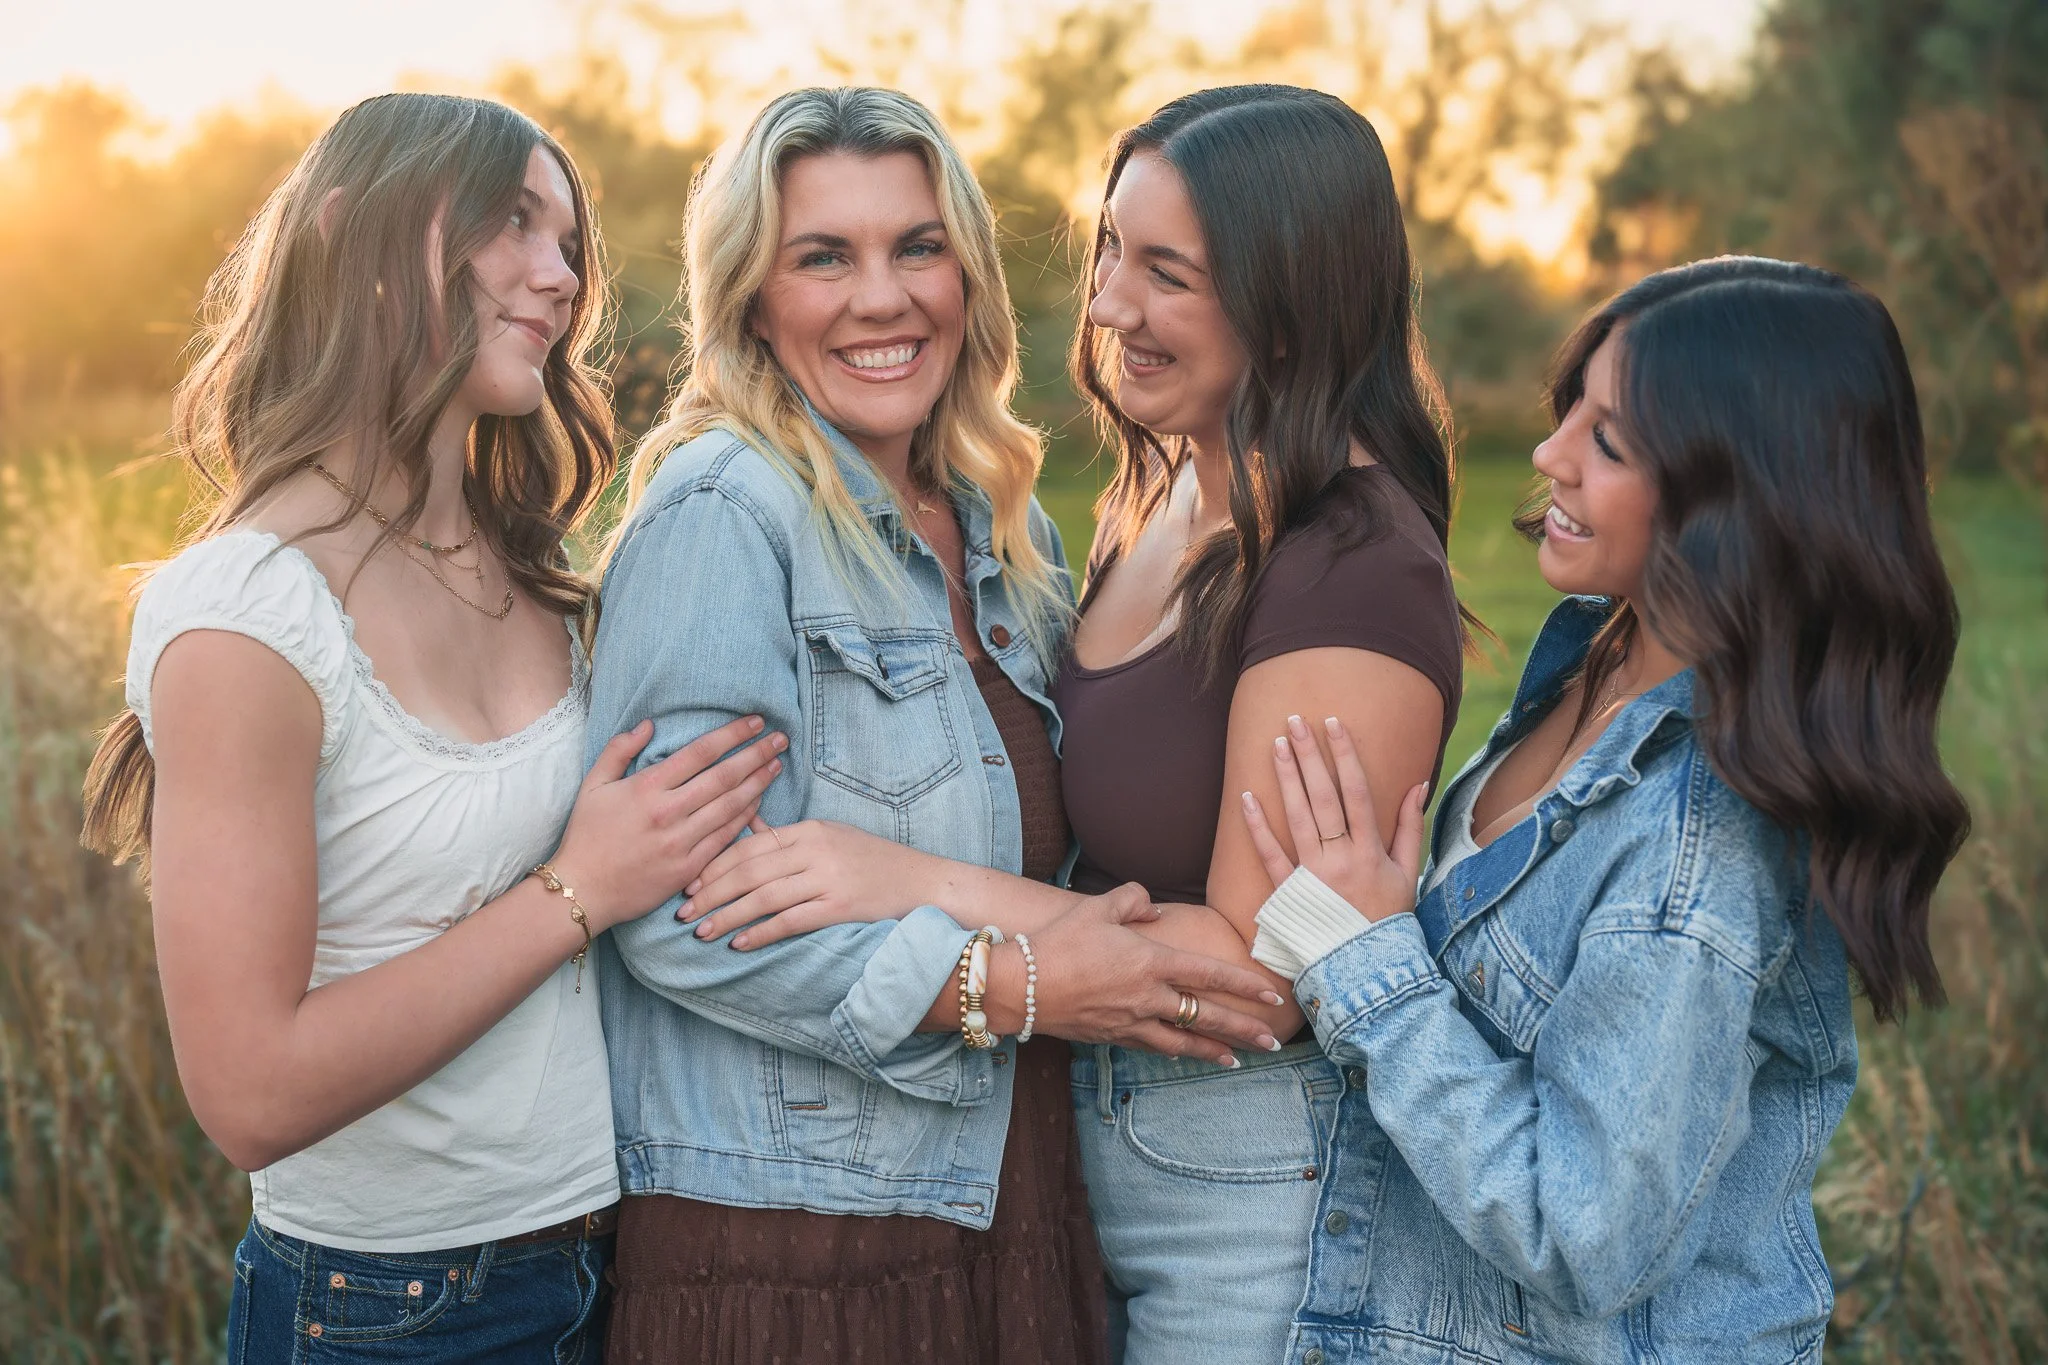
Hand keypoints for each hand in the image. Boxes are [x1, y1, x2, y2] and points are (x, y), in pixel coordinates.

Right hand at [550, 716, 786, 930]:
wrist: (583, 889)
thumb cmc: (586, 835)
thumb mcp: (593, 785)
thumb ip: (619, 750)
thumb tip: (649, 725)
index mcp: (647, 788)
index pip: (700, 752)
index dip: (732, 734)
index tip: (755, 721)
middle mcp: (669, 812)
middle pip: (724, 776)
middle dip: (757, 754)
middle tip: (781, 739)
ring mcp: (681, 842)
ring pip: (731, 806)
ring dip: (759, 783)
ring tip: (777, 765)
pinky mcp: (689, 868)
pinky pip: (725, 838)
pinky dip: (746, 819)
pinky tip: (760, 803)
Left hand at [677, 818, 929, 948]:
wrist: (924, 883)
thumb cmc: (875, 862)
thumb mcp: (832, 838)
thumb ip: (789, 837)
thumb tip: (747, 828)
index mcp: (810, 830)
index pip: (749, 845)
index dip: (714, 865)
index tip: (689, 883)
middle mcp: (815, 850)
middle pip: (748, 870)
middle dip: (710, 891)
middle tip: (682, 911)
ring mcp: (828, 878)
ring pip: (763, 896)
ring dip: (727, 915)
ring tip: (701, 931)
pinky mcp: (840, 906)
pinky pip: (790, 920)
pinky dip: (761, 932)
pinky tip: (739, 943)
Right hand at [1027, 883, 1287, 1065]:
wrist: (1021, 986)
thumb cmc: (1060, 941)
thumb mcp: (1097, 907)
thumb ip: (1133, 900)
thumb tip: (1155, 909)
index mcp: (1150, 962)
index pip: (1210, 974)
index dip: (1244, 985)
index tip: (1271, 994)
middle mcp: (1148, 997)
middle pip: (1207, 1016)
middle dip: (1244, 1029)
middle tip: (1273, 1039)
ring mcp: (1131, 1022)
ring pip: (1184, 1041)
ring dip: (1214, 1051)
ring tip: (1238, 1059)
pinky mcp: (1112, 1036)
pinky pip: (1153, 1046)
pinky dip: (1176, 1051)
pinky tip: (1187, 1054)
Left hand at [1240, 715, 1426, 922]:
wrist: (1367, 970)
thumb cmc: (1388, 919)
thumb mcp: (1408, 873)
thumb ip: (1411, 827)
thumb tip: (1418, 783)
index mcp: (1371, 852)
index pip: (1357, 793)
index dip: (1344, 756)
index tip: (1333, 724)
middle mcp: (1341, 859)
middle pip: (1323, 798)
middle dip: (1309, 756)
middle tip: (1295, 721)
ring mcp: (1313, 876)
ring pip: (1297, 818)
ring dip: (1286, 779)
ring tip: (1275, 745)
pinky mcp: (1289, 893)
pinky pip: (1270, 855)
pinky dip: (1257, 827)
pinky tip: (1246, 798)